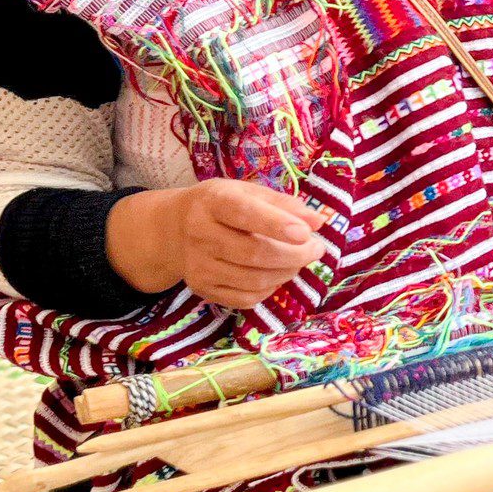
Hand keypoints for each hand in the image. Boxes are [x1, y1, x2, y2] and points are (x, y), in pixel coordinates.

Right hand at [110, 180, 327, 309]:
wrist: (175, 229)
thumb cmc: (222, 206)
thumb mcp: (249, 192)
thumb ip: (284, 204)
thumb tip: (318, 222)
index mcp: (213, 201)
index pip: (245, 213)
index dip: (277, 225)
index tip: (306, 234)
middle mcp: (200, 234)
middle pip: (255, 253)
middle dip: (295, 255)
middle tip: (317, 248)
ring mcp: (198, 265)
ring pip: (254, 280)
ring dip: (287, 272)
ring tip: (298, 260)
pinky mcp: (202, 288)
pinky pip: (246, 298)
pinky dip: (270, 289)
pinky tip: (275, 274)